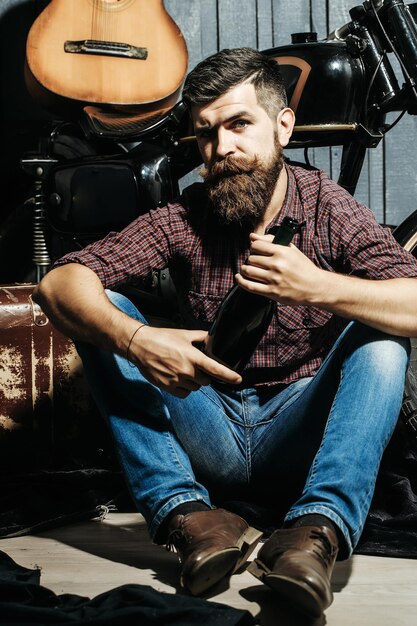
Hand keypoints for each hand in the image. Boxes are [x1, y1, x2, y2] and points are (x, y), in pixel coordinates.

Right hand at [127, 326, 241, 397]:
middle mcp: (186, 370)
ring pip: (195, 388)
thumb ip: (201, 337)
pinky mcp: (168, 387)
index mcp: (192, 356)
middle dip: (204, 375)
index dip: (229, 375)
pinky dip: (185, 388)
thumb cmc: (162, 338)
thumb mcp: (184, 334)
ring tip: (184, 370)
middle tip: (195, 366)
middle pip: (206, 380)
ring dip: (194, 382)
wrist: (140, 345)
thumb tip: (213, 339)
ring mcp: (176, 380)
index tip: (238, 379)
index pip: (215, 368)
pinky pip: (185, 393)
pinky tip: (179, 378)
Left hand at [235, 232, 323, 304]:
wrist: (315, 286)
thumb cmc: (302, 267)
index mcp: (282, 252)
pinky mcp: (272, 292)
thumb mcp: (290, 250)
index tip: (257, 251)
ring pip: (248, 271)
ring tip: (248, 269)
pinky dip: (241, 281)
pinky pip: (250, 286)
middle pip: (251, 258)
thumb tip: (251, 236)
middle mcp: (277, 265)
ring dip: (245, 269)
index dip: (254, 248)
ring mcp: (274, 279)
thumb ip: (270, 241)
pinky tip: (239, 277)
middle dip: (251, 259)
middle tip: (256, 262)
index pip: (256, 245)